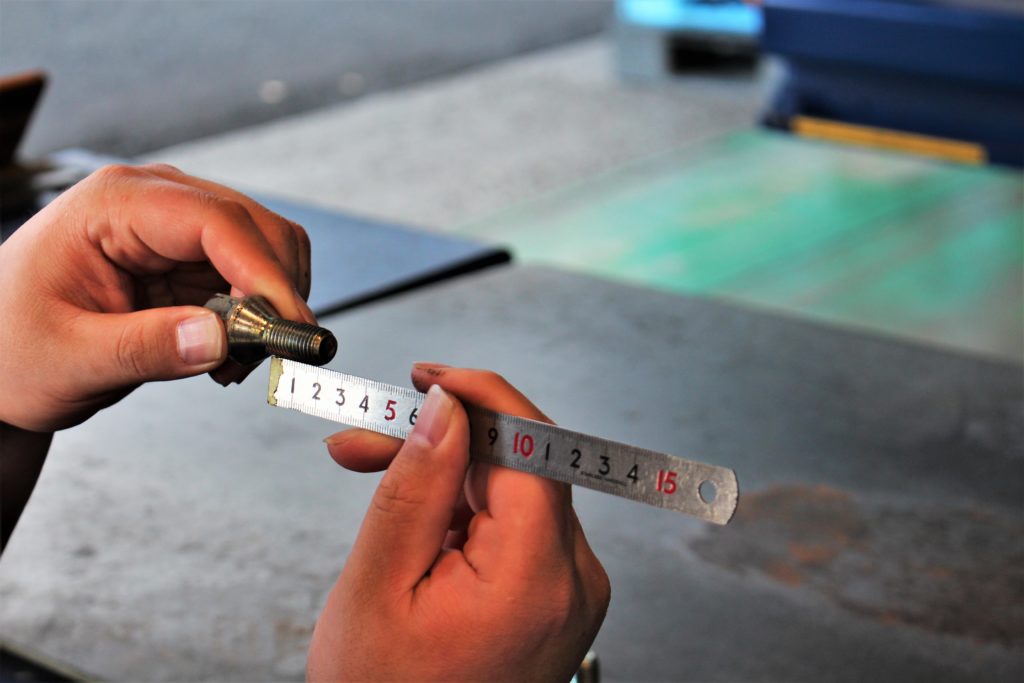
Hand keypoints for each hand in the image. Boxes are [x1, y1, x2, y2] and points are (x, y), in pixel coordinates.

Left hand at [0, 164, 313, 431]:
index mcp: (113, 204)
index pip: (216, 221)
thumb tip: (218, 339)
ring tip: (235, 363)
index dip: (264, 272)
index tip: (291, 327)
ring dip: (272, 309)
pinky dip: (260, 318)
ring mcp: (178, 227)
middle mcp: (155, 202)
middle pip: (257, 229)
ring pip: (267, 252)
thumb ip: (144, 348)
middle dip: (277, 293)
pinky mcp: (192, 258)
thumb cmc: (11, 348)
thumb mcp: (68, 359)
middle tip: (270, 358)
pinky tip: (227, 354)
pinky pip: (254, 278)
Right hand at [309, 364, 609, 681]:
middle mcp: (572, 581)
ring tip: (371, 473)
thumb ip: (416, 487)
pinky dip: (462, 512)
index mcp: (537, 579)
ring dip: (444, 476)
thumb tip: (446, 410)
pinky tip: (413, 518)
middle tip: (367, 436)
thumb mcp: (379, 586)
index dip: (482, 397)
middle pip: (518, 466)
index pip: (534, 448)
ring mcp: (568, 590)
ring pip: (510, 491)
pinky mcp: (552, 595)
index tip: (429, 378)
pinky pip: (512, 526)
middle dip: (443, 440)